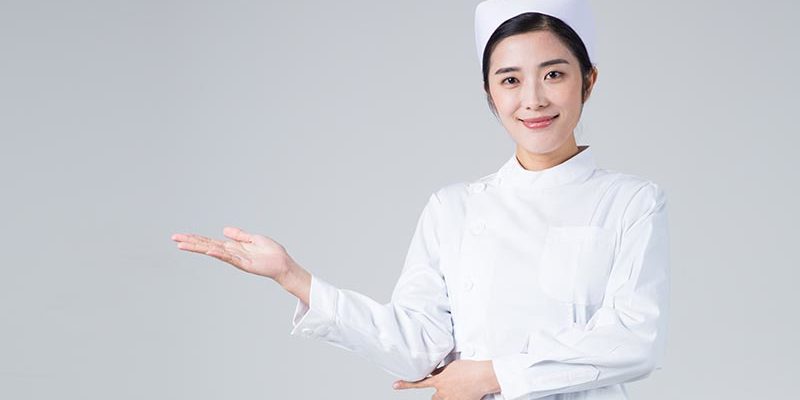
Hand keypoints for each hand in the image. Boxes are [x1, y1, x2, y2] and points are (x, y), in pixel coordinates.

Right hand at [171, 226, 292, 280]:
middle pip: (206, 246)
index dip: (195, 238)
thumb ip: (239, 235)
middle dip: (190, 242)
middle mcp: (231, 253)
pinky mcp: (244, 264)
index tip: (180, 236)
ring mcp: (235, 259)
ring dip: (198, 248)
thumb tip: (224, 230)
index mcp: (232, 247)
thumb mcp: (253, 238)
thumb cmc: (271, 252)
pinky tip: (208, 250)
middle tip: (174, 239)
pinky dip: (218, 254)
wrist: (282, 263)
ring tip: (183, 244)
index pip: (209, 241)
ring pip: (213, 251)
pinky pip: (228, 258)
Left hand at [392, 360, 499, 399]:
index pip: (418, 383)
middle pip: (434, 397)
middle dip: (438, 394)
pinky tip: (464, 393)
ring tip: (458, 389)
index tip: (395, 385)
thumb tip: (434, 371)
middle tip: (448, 388)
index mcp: (438, 380)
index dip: (406, 385)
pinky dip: (457, 397)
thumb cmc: (469, 369)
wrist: (482, 376)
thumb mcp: (451, 366)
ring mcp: (450, 399)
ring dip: (447, 396)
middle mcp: (442, 392)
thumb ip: (440, 370)